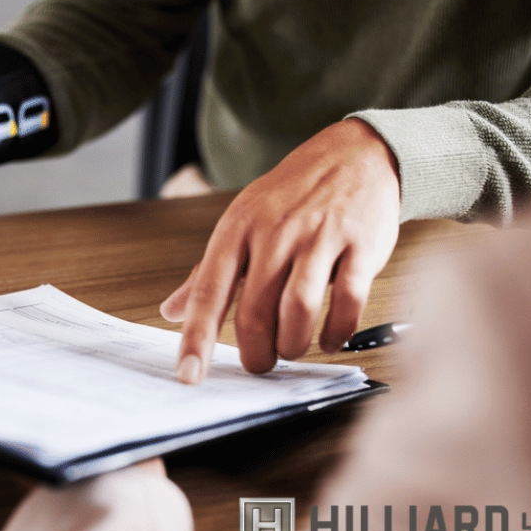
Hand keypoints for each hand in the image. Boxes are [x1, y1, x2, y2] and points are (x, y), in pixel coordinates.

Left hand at [161, 118, 400, 383]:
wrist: (354, 154)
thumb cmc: (291, 196)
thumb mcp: (241, 223)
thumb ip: (207, 273)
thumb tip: (170, 311)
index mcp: (237, 229)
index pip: (208, 292)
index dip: (197, 338)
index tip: (189, 375)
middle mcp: (275, 233)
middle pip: (255, 311)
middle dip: (256, 352)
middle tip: (259, 363)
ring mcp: (318, 237)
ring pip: (299, 309)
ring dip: (293, 344)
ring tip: (291, 349)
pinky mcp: (359, 244)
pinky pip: (348, 301)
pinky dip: (338, 331)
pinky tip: (330, 338)